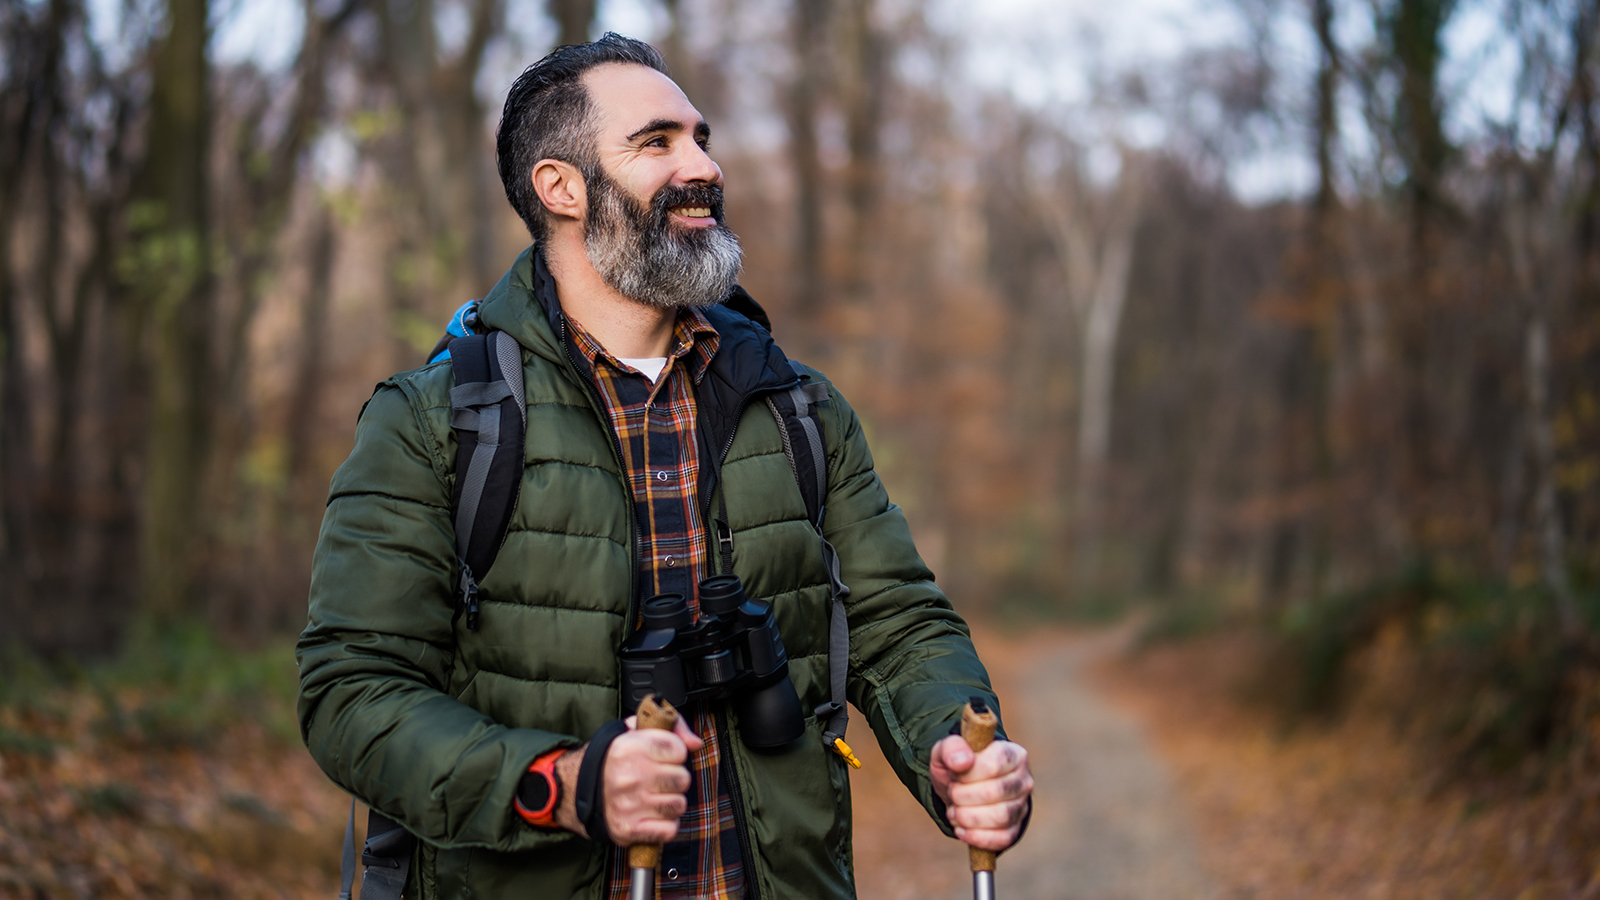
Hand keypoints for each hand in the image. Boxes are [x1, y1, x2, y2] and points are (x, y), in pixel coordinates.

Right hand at [560, 714, 700, 844]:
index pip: (678, 749)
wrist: (572, 789)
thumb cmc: (609, 759)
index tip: (663, 757)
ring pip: (678, 804)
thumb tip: (696, 743)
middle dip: (675, 778)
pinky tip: (653, 815)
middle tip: (659, 779)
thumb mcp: (631, 730)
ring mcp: (629, 805)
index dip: (675, 753)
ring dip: (671, 802)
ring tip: (656, 797)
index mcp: (629, 747)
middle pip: (682, 778)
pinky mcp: (628, 829)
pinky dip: (665, 825)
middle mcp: (630, 776)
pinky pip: (669, 830)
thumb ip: (670, 728)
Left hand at [929, 734, 1032, 851]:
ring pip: (1001, 817)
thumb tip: (960, 762)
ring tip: (953, 812)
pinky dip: (977, 837)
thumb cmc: (958, 766)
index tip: (954, 775)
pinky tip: (961, 830)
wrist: (961, 788)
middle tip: (951, 794)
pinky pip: (1003, 839)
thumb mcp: (948, 750)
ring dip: (968, 817)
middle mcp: (1024, 779)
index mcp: (1013, 754)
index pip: (994, 764)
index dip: (968, 774)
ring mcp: (1022, 806)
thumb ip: (951, 748)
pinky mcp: (1015, 829)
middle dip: (964, 796)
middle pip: (996, 792)